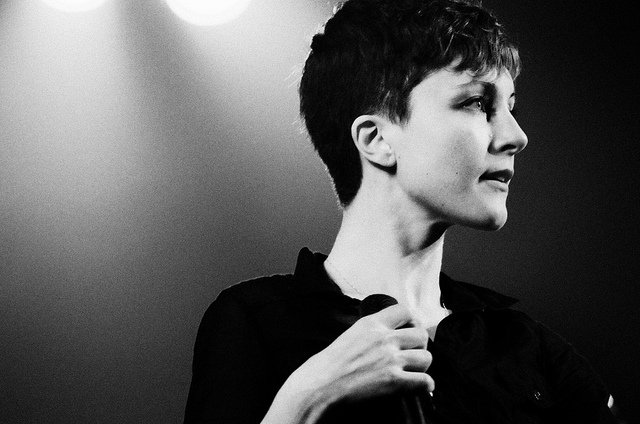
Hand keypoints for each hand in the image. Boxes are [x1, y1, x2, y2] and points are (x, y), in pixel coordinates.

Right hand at [263, 304, 433, 422]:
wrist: (316, 388)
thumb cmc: (324, 367)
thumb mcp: (347, 337)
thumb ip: (369, 334)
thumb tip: (385, 339)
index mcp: (370, 324)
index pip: (405, 311)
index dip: (411, 322)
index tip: (408, 332)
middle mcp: (384, 338)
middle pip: (421, 335)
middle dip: (419, 346)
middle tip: (411, 356)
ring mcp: (390, 360)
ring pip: (427, 358)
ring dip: (421, 367)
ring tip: (412, 373)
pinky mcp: (394, 382)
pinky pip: (425, 381)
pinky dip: (424, 387)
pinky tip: (415, 389)